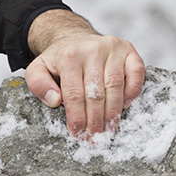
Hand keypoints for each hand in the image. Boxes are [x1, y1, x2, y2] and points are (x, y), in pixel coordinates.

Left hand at [23, 9, 144, 139]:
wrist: (74, 36)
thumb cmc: (59, 59)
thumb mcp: (38, 68)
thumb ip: (38, 84)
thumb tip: (54, 100)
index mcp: (68, 56)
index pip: (74, 93)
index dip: (77, 117)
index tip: (78, 134)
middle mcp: (92, 49)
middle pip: (96, 93)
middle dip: (95, 120)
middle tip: (94, 139)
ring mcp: (112, 48)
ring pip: (116, 86)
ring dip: (113, 112)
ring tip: (108, 130)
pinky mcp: (128, 49)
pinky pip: (136, 72)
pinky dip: (133, 91)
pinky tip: (125, 106)